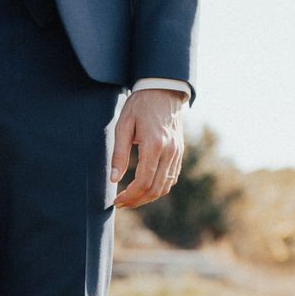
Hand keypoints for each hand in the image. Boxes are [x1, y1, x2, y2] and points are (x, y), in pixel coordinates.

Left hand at [111, 88, 186, 208]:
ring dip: (148, 198)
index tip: (116, 201)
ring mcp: (177, 153)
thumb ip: (119, 153)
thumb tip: (114, 179)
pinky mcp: (180, 152)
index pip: (143, 181)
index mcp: (154, 145)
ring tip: (131, 200)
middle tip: (121, 204)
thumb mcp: (123, 126)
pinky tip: (145, 190)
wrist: (163, 91)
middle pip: (155, 189)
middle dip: (137, 201)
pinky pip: (171, 178)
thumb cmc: (139, 106)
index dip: (129, 196)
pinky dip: (159, 188)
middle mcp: (169, 151)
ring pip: (165, 186)